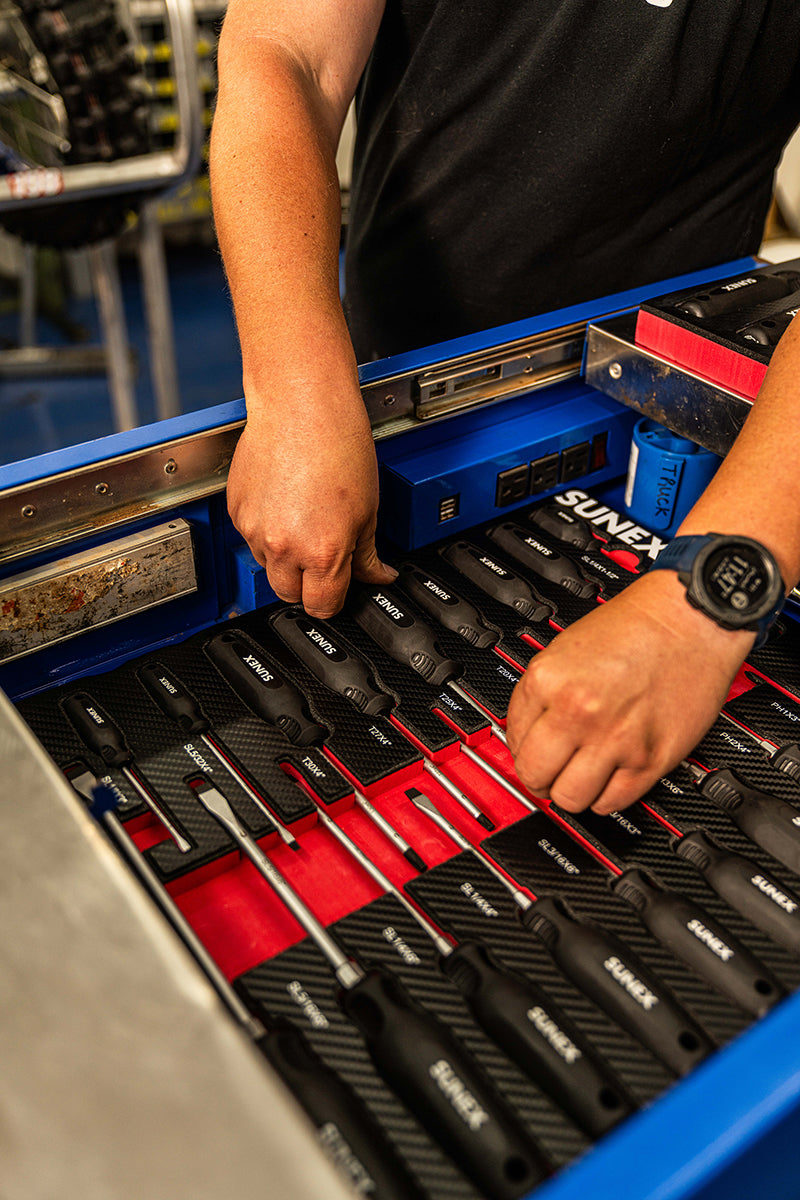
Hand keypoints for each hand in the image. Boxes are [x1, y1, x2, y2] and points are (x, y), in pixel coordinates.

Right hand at [227, 395, 396, 616]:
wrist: (301, 405)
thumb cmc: (338, 444)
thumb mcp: (369, 508)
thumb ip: (368, 553)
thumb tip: (376, 576)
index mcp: (323, 551)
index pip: (322, 606)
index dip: (333, 600)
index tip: (339, 590)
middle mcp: (284, 546)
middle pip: (289, 594)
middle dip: (307, 583)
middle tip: (323, 556)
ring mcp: (255, 530)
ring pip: (268, 566)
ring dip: (285, 556)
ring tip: (303, 519)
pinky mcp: (236, 511)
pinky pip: (251, 537)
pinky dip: (266, 530)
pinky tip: (285, 502)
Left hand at [506, 570, 754, 813]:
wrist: (689, 619)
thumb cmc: (635, 628)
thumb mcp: (565, 649)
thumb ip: (542, 694)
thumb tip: (527, 736)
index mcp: (549, 681)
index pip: (512, 740)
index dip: (522, 747)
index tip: (534, 749)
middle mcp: (578, 712)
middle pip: (535, 776)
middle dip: (539, 777)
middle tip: (551, 771)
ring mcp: (614, 739)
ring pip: (571, 799)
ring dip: (571, 791)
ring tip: (581, 775)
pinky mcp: (650, 759)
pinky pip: (613, 802)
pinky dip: (606, 796)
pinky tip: (610, 776)